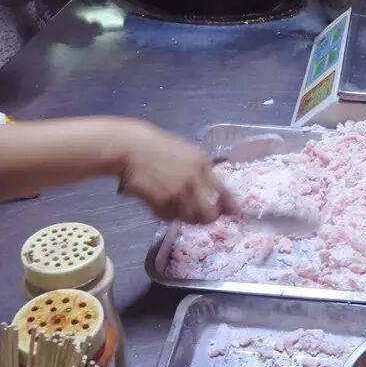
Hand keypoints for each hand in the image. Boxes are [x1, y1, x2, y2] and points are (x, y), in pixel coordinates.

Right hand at [113, 121, 235, 223]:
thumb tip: (210, 190)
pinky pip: (168, 217)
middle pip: (209, 213)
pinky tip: (157, 204)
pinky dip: (164, 215)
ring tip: (174, 208)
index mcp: (203, 164)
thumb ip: (199, 170)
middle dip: (206, 219)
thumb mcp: (186, 152)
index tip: (235, 214)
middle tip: (201, 218)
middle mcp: (195, 179)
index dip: (230, 206)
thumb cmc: (156, 147)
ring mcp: (179, 192)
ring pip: (189, 218)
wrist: (130, 147)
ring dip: (183, 217)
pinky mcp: (162, 201)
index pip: (224, 190)